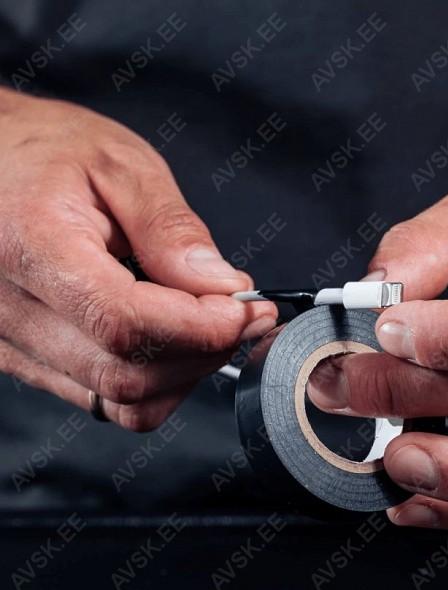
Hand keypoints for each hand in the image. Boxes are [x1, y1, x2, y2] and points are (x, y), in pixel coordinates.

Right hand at [0, 88, 275, 429]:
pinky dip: (153, 381)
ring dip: (183, 370)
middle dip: (204, 352)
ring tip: (208, 323)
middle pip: (126, 373)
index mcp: (30, 244)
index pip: (124, 322)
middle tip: (241, 315)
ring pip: (119, 399)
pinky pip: (101, 399)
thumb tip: (221, 287)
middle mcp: (6, 307)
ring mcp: (9, 342)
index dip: (200, 328)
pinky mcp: (23, 358)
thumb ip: (172, 230)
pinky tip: (171, 340)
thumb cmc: (48, 152)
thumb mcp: (122, 166)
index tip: (244, 310)